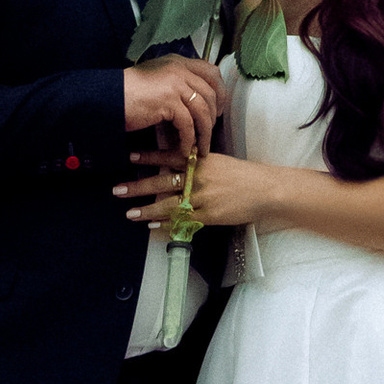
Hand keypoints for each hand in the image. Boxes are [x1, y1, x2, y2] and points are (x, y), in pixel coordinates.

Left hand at [116, 147, 282, 233]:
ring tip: (130, 213)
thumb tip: (174, 165)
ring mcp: (203, 199)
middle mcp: (199, 178)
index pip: (169, 156)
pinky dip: (166, 225)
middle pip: (163, 182)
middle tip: (118, 189)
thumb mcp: (218, 161)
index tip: (130, 156)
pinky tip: (152, 227)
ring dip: (147, 210)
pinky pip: (183, 222)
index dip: (148, 157)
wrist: (266, 190)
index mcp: (200, 161)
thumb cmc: (243, 174)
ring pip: (169, 205)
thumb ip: (196, 163)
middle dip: (138, 187)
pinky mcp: (210, 216)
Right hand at [123, 56, 225, 155]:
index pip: (211, 71)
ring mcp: (174, 83)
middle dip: (214, 116)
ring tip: (200, 148)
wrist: (107, 97)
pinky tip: (183, 149)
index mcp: (177, 62)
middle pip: (210, 93)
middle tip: (209, 132)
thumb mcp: (156, 79)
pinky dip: (187, 140)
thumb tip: (194, 101)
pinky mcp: (168, 101)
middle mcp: (179, 69)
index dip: (219, 91)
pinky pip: (187, 124)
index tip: (218, 109)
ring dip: (204, 133)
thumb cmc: (128, 92)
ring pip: (202, 110)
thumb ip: (175, 82)